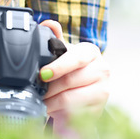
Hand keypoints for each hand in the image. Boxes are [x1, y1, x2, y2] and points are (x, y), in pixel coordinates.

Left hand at [39, 20, 109, 134]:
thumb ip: (54, 37)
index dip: (58, 67)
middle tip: (35, 91)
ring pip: (71, 99)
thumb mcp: (63, 52)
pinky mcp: (100, 109)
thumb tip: (48, 24)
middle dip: (49, 88)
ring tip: (41, 102)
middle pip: (70, 80)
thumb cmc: (71, 67)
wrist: (85, 89)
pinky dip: (60, 114)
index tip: (43, 74)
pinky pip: (75, 114)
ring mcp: (103, 91)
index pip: (75, 58)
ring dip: (52, 102)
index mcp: (90, 52)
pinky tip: (52, 112)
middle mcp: (102, 69)